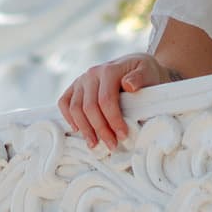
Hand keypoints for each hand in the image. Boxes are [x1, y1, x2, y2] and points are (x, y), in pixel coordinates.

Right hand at [57, 53, 171, 147]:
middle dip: (100, 129)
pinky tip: (78, 130)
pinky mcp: (75, 86)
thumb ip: (140, 78)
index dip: (113, 120)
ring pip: (75, 108)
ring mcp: (81, 80)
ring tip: (95, 144)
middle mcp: (92, 74)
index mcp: (109, 70)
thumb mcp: (148, 71)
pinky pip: (64, 102)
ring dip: (85, 129)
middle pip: (90, 107)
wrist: (136, 66)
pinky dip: (68, 117)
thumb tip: (128, 85)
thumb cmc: (144, 72)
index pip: (106, 100)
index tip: (123, 135)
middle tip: (112, 145)